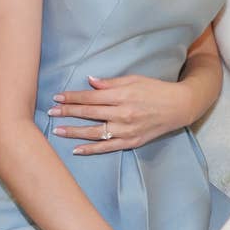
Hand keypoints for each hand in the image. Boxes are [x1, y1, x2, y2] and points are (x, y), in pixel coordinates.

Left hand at [48, 75, 191, 153]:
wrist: (179, 106)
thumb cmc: (156, 89)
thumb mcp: (134, 79)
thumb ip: (111, 83)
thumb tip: (90, 82)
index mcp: (123, 95)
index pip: (91, 97)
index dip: (73, 97)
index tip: (57, 97)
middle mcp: (123, 113)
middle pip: (89, 113)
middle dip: (68, 112)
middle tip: (51, 111)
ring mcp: (127, 129)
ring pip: (94, 132)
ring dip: (74, 131)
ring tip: (57, 130)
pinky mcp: (131, 141)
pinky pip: (107, 147)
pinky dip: (91, 149)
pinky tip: (76, 149)